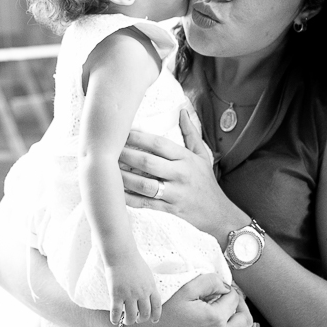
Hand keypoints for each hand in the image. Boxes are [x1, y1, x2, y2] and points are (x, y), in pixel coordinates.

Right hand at [107, 254, 161, 324]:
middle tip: (137, 320)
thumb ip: (149, 286)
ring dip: (129, 321)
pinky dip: (115, 319)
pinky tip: (114, 320)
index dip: (156, 315)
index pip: (157, 306)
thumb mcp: (147, 274)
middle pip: (145, 314)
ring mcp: (129, 294)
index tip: (153, 320)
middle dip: (141, 320)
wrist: (121, 254)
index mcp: (150, 287)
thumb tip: (150, 297)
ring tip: (126, 321)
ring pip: (131, 316)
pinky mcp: (116, 294)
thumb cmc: (134, 262)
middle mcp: (141, 293)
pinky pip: (116, 312)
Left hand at [119, 111, 243, 236]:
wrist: (219, 215)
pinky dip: (129, 199)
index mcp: (186, 159)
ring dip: (124, 177)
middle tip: (108, 149)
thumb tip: (182, 111)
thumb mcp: (203, 156)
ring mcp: (174, 194)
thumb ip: (191, 134)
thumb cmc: (206, 183)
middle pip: (148, 162)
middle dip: (126, 155)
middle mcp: (180, 175)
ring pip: (144, 185)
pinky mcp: (169, 211)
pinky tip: (116, 192)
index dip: (139, 137)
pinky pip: (145, 204)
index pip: (159, 144)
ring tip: (107, 170)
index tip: (122, 130)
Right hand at [121, 274, 258, 326]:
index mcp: (214, 318)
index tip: (224, 289)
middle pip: (244, 322)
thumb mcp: (186, 289)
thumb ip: (211, 282)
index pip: (234, 300)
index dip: (231, 291)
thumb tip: (227, 288)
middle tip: (235, 303)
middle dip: (243, 308)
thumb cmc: (164, 310)